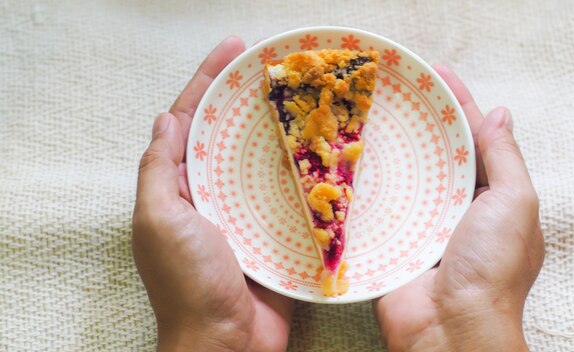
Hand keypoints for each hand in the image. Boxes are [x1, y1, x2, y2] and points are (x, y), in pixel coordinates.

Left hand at [132, 37, 292, 351]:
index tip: (234, 49)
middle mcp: (210, 194)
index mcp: (178, 187)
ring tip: (304, 97)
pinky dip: (302, 170)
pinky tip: (321, 150)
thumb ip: (158, 170)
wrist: (227, 345)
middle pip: (228, 133)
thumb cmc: (187, 285)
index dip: (208, 81)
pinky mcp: (274, 231)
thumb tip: (166, 120)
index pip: (190, 120)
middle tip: (276, 67)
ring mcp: (245, 212)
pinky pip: (288, 192)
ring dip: (278, 129)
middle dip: (247, 98)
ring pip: (261, 159)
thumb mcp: (159, 221)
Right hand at [373, 65, 544, 351]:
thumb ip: (505, 158)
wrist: (450, 328)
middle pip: (437, 152)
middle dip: (420, 120)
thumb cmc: (491, 267)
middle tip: (393, 89)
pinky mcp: (393, 239)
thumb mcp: (515, 202)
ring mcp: (422, 223)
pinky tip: (349, 158)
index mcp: (491, 196)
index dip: (458, 103)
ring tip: (366, 113)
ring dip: (391, 147)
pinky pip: (380, 203)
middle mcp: (456, 206)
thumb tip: (499, 113)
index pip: (474, 137)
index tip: (435, 73)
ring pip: (406, 174)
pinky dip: (368, 182)